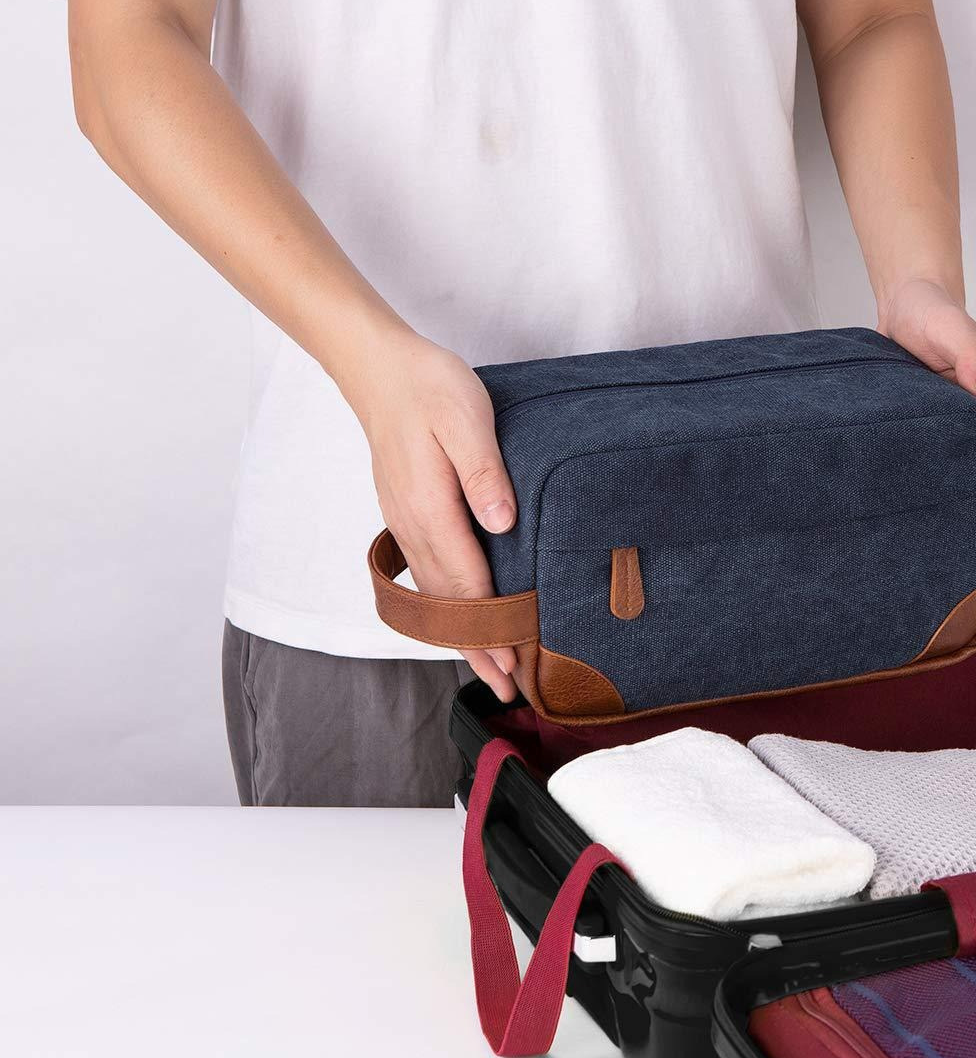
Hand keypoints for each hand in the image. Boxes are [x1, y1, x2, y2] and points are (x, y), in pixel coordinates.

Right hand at [342, 329, 520, 700]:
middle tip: (511, 688)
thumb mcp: (467, 418)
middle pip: (448, 603)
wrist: (380, 370)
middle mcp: (414, 525)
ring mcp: (406, 523)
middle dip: (479, 648)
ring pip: (435, 594)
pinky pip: (427, 574)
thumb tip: (503, 523)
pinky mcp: (407, 516)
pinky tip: (463, 618)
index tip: (514, 666)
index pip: (466, 585)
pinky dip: (447, 606)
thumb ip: (485, 472)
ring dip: (461, 634)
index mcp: (431, 508)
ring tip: (492, 669)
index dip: (491, 629)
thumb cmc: (430, 387)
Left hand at [878, 279, 975, 571]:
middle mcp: (963, 435)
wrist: (906, 302)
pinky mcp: (906, 434)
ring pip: (945, 491)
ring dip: (946, 528)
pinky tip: (894, 530)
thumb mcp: (956, 330)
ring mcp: (935, 438)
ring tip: (935, 575)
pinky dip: (909, 503)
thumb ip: (972, 357)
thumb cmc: (935, 315)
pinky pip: (911, 475)